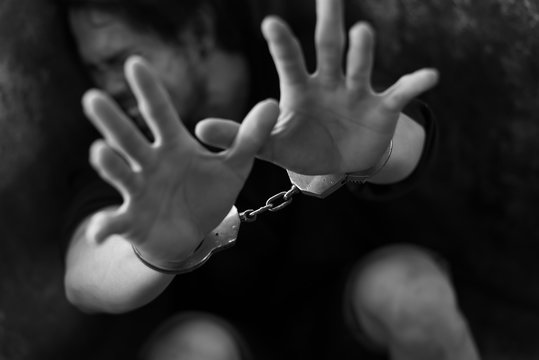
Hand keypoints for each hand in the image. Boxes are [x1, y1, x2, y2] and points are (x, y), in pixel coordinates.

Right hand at [82, 57, 277, 260]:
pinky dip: (104, 226)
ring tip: (100, 152)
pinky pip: (115, 222)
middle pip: (130, 139)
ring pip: (121, 174)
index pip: (159, 113)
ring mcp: (138, 191)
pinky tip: (98, 231)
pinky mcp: (131, 221)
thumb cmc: (208, 194)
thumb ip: (250, 137)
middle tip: (93, 98)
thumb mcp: (234, 166)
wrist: (192, 232)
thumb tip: (274, 103)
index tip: (134, 63)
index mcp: (173, 146)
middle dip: (113, 121)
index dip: (149, 91)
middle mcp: (150, 164)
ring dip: (109, 164)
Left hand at [196, 0, 437, 174]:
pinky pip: (400, 93)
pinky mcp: (382, 108)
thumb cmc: (301, 147)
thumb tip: (200, 128)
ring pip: (360, 66)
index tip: (271, 22)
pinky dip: (414, 84)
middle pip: (328, 47)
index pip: (290, 63)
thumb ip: (240, 135)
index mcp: (299, 90)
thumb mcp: (269, 146)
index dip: (282, 44)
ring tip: (362, 32)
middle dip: (328, 21)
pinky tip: (429, 75)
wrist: (337, 160)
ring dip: (361, 51)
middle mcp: (329, 82)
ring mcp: (357, 93)